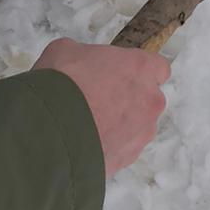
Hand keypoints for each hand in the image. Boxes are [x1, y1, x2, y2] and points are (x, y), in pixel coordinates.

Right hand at [35, 38, 169, 177]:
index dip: (140, 71)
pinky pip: (122, 148)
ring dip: (119, 125)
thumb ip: (84, 55)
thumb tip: (79, 65)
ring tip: (87, 125)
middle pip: (148, 99)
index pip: (159, 67)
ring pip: (137, 127)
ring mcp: (141, 133)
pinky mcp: (128, 158)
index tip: (123, 74)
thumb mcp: (65, 50)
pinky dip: (109, 145)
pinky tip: (84, 142)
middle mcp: (149, 101)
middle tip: (98, 99)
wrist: (51, 131)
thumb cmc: (62, 83)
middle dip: (128, 99)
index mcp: (140, 68)